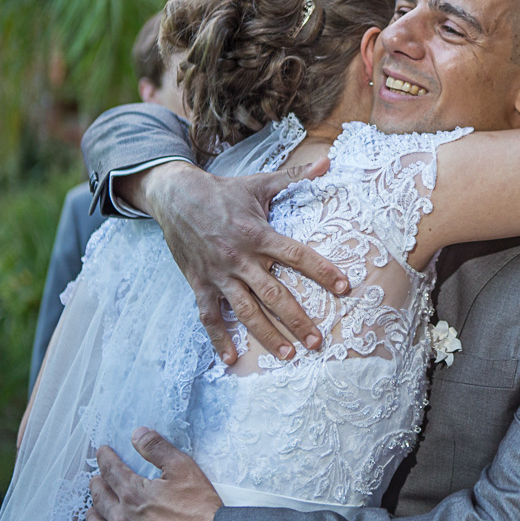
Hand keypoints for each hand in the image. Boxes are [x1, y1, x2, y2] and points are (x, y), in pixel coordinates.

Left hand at [82, 427, 221, 520]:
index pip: (112, 471)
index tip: (101, 452)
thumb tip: (138, 433)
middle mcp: (121, 517)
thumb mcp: (184, 469)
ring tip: (91, 507)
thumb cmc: (199, 509)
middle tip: (95, 479)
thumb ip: (158, 449)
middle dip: (96, 485)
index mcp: (134, 493)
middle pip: (100, 497)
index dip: (105, 459)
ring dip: (92, 513)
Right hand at [131, 159, 348, 363]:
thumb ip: (295, 177)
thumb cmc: (223, 191)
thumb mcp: (260, 183)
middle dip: (297, 319)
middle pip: (274, 294)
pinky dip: (219, 339)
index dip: (322, 271)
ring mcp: (219, 274)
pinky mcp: (200, 284)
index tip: (344, 287)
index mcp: (259, 235)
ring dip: (267, 335)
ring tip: (289, 355)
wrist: (175, 196)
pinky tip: (231, 359)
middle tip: (318, 340)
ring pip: (246, 311)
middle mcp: (240, 258)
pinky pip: (209, 316)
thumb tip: (328, 161)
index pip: (297, 255)